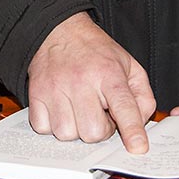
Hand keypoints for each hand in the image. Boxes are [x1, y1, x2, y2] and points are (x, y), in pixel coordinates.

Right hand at [26, 13, 156, 153]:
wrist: (60, 30)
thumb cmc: (96, 52)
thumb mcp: (129, 66)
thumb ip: (142, 96)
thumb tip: (140, 125)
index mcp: (108, 72)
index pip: (124, 106)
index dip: (132, 130)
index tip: (138, 148)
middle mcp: (81, 80)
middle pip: (93, 131)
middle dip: (100, 130)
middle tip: (99, 113)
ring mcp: (55, 88)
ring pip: (67, 134)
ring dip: (75, 129)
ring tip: (79, 110)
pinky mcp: (35, 94)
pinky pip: (43, 129)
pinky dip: (52, 125)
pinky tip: (61, 109)